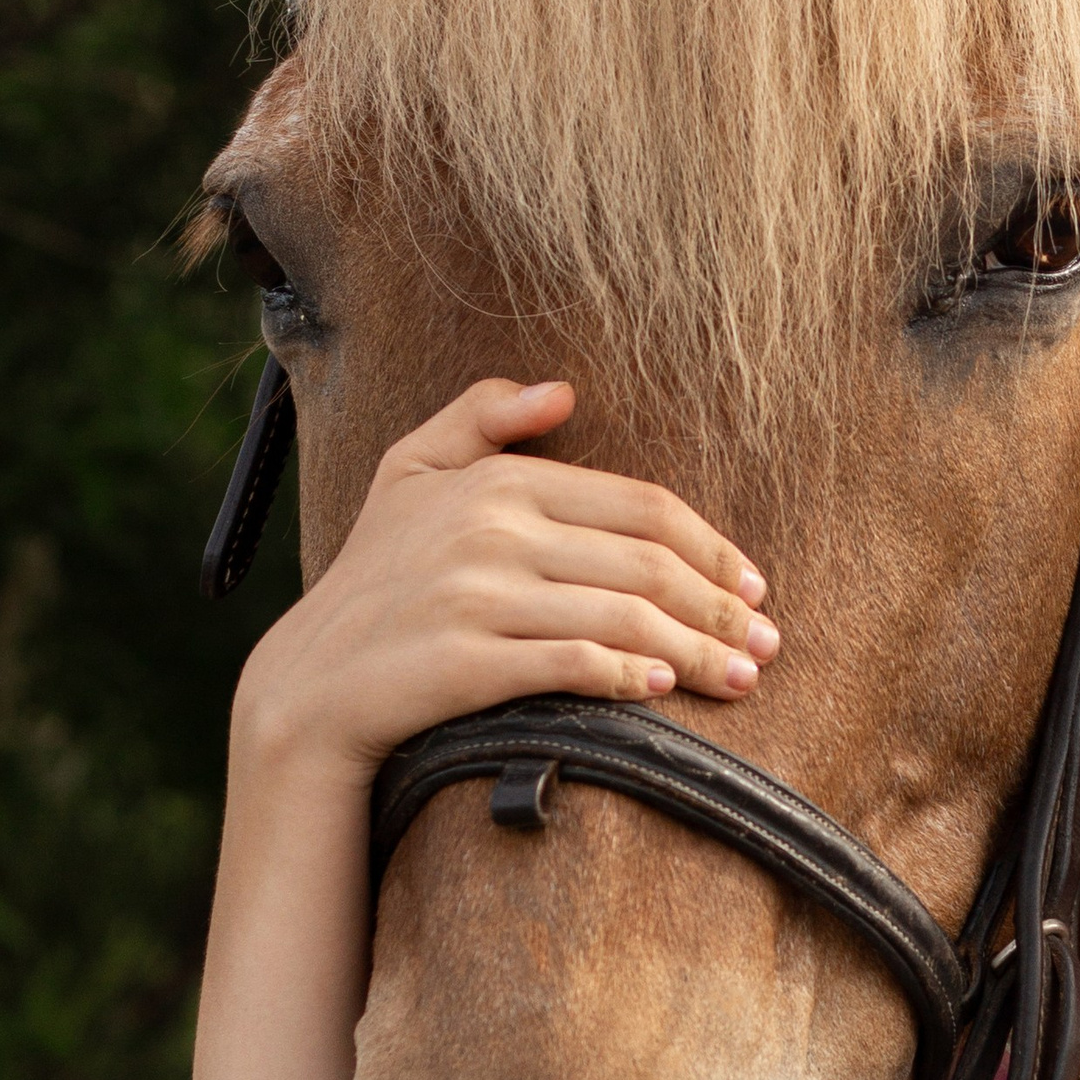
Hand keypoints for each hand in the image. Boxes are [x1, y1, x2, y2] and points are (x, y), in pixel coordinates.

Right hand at [232, 380, 777, 785]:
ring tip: (741, 678)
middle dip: (722, 609)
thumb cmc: (375, 576)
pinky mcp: (463, 662)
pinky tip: (661, 689)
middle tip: (768, 644)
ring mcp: (474, 597)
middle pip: (647, 565)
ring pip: (623, 617)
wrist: (311, 681)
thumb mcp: (409, 473)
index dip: (713, 546)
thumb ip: (480, 417)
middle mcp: (489, 530)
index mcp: (497, 481)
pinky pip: (570, 664)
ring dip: (697, 652)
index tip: (755, 586)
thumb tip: (562, 391)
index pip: (642, 506)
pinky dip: (626, 675)